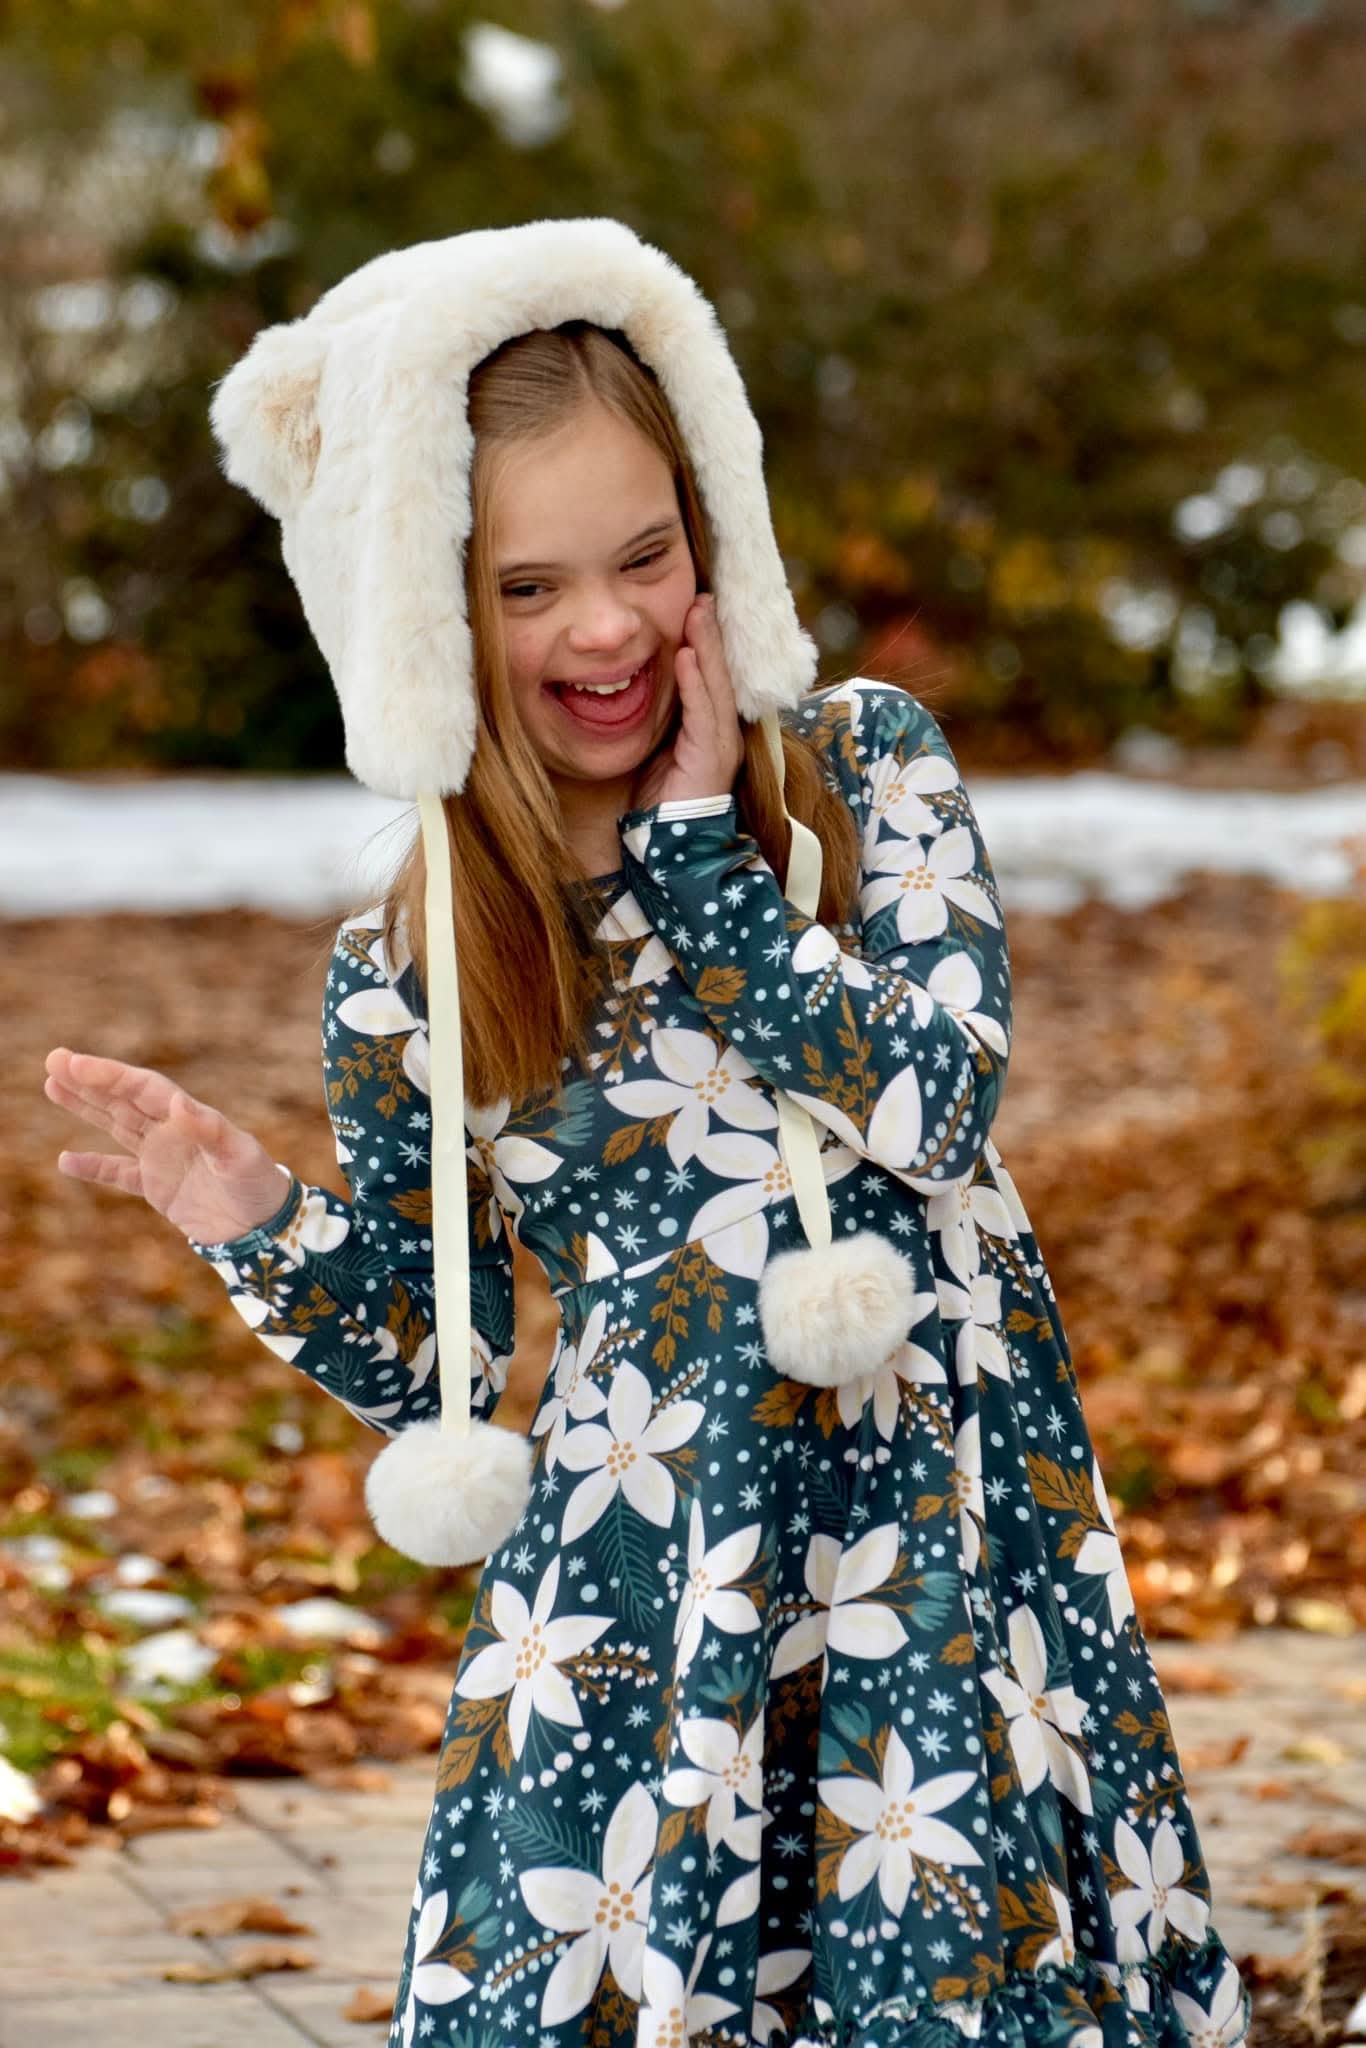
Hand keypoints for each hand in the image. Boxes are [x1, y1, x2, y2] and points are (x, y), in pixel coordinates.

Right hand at [43, 1048, 290, 1244]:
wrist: (266, 1228)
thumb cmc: (259, 1186)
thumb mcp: (239, 1156)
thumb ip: (210, 1130)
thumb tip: (178, 1102)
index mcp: (189, 1117)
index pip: (142, 1089)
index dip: (109, 1075)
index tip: (76, 1064)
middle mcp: (171, 1131)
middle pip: (123, 1099)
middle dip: (89, 1080)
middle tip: (53, 1059)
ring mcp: (162, 1157)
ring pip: (116, 1125)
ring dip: (86, 1107)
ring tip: (52, 1086)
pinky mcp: (157, 1187)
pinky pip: (119, 1173)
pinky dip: (94, 1167)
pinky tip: (65, 1160)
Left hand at [627, 594, 744, 811]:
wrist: (667, 849)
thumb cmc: (657, 801)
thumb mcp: (657, 748)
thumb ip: (661, 717)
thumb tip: (649, 681)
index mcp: (710, 731)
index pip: (711, 678)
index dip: (706, 642)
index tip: (696, 606)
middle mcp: (723, 734)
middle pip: (720, 674)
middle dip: (711, 634)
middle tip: (702, 595)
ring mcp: (720, 746)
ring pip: (715, 687)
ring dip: (706, 647)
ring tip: (698, 611)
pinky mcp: (711, 759)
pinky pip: (703, 713)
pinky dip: (695, 683)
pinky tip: (687, 655)